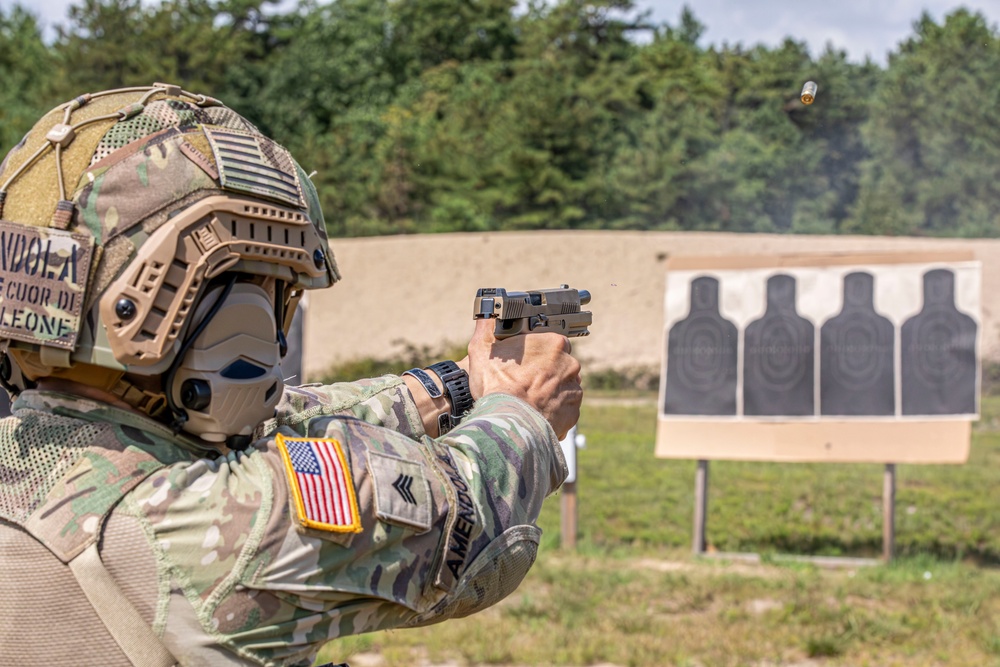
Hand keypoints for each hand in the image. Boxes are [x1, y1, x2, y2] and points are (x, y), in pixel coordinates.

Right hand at [458, 318, 582, 438]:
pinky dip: (552, 411)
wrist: (509, 424)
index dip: (535, 351)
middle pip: (558, 364)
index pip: (550, 342)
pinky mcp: (572, 413)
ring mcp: (574, 390)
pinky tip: (534, 413)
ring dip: (548, 392)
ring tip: (527, 400)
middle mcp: (570, 365)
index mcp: (554, 344)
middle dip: (543, 372)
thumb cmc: (496, 386)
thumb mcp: (482, 349)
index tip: (524, 361)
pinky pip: (563, 410)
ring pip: (562, 387)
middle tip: (522, 381)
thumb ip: (487, 327)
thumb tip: (487, 315)